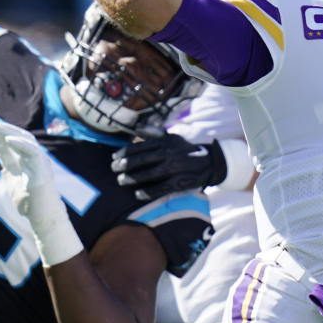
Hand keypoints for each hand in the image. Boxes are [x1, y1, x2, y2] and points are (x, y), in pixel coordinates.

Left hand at [0, 111, 82, 265]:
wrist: (43, 218)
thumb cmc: (30, 202)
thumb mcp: (12, 178)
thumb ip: (7, 163)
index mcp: (27, 160)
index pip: (14, 142)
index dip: (0, 136)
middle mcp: (35, 158)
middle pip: (21, 137)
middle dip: (5, 130)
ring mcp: (41, 162)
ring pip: (28, 140)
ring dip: (12, 133)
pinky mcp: (44, 169)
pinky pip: (33, 152)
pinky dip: (21, 144)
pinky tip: (9, 140)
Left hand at [111, 134, 226, 200]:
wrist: (209, 162)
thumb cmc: (185, 150)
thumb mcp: (172, 138)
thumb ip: (154, 134)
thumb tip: (137, 128)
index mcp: (166, 142)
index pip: (141, 146)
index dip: (125, 152)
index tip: (114, 157)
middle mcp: (169, 154)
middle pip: (142, 159)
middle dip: (125, 165)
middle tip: (113, 169)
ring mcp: (175, 168)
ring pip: (149, 174)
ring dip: (133, 178)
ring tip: (121, 181)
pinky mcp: (180, 182)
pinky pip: (160, 188)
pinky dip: (148, 191)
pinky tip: (137, 194)